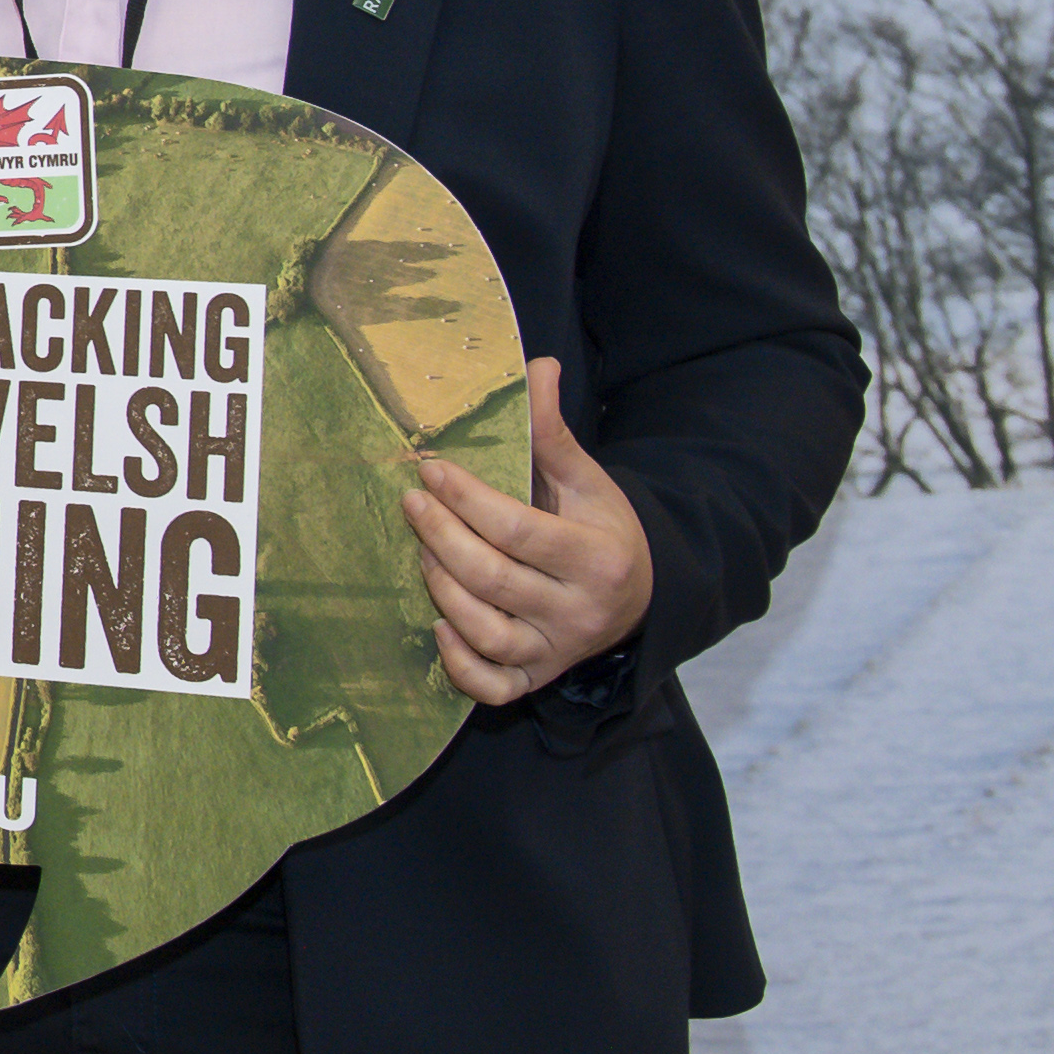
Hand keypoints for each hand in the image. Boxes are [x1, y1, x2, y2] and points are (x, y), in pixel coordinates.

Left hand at [405, 357, 654, 707]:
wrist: (641, 597)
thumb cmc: (601, 530)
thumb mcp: (588, 482)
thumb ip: (554, 433)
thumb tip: (538, 366)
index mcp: (597, 557)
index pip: (519, 530)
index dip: (469, 500)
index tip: (432, 468)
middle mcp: (579, 611)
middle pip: (494, 580)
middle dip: (443, 539)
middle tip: (411, 503)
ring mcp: (557, 651)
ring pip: (487, 632)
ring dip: (443, 592)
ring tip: (423, 553)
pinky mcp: (537, 678)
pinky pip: (493, 687)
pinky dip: (459, 664)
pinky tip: (436, 626)